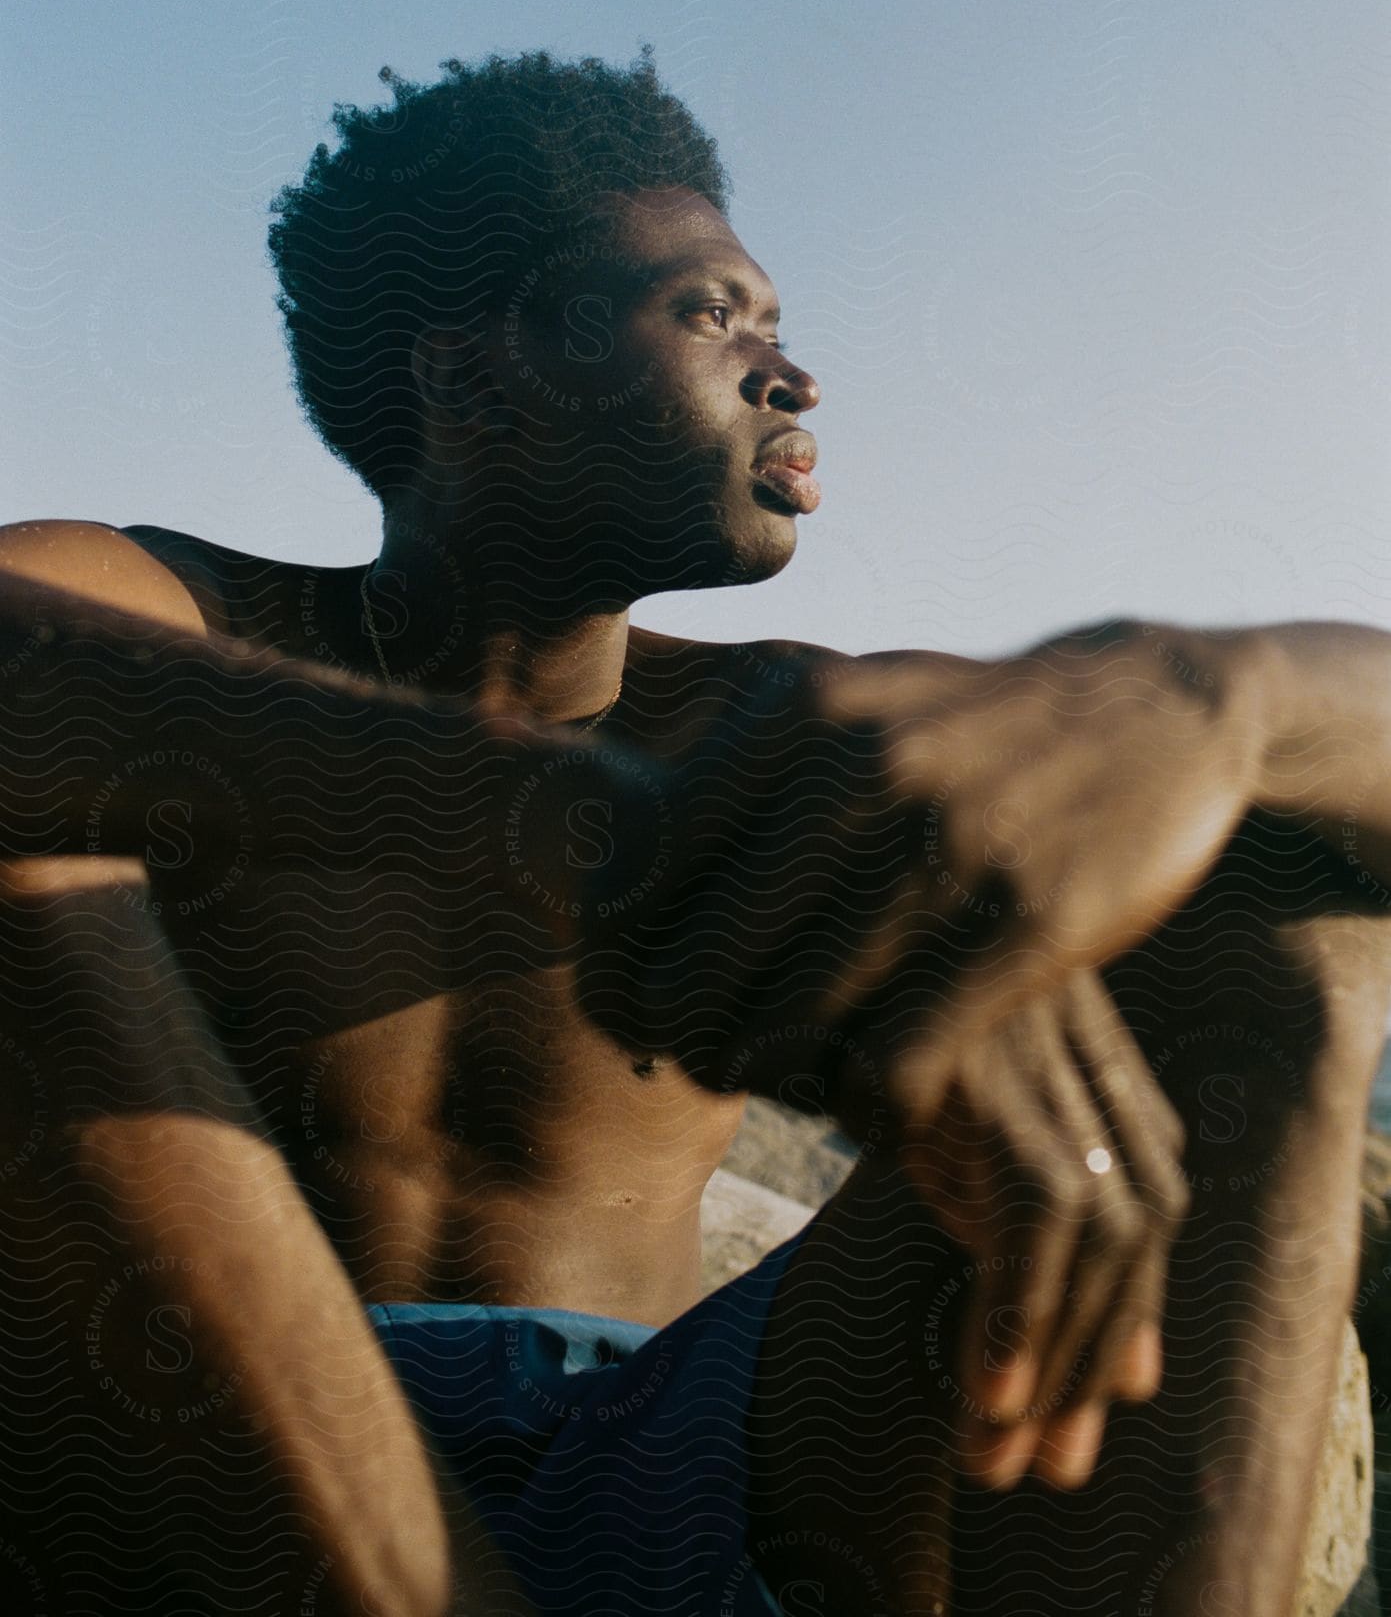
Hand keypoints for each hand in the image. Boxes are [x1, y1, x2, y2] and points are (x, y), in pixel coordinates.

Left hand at [603, 620, 1272, 1113]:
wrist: (1154, 711)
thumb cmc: (964, 728)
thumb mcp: (845, 697)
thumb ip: (733, 757)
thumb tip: (595, 836)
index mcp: (792, 716)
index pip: (638, 872)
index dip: (612, 957)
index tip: (625, 998)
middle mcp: (856, 774)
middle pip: (695, 967)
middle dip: (679, 1035)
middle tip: (703, 1053)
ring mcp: (947, 848)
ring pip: (787, 1027)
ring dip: (770, 1076)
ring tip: (785, 1073)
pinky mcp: (1030, 923)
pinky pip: (896, 1060)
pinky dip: (866, 1100)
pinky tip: (878, 1089)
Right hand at [908, 966, 1188, 1489]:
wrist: (809, 959)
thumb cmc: (898, 1065)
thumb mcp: (982, 1156)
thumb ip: (1056, 1246)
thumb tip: (1141, 1380)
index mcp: (1113, 1092)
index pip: (1142, 1235)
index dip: (1115, 1339)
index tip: (1072, 1434)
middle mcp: (1097, 1078)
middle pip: (1131, 1245)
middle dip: (1087, 1368)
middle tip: (1040, 1471)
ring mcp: (1050, 1070)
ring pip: (1091, 1243)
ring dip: (1047, 1362)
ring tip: (994, 1453)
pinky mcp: (995, 1076)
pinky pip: (1034, 1217)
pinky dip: (1017, 1310)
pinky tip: (985, 1388)